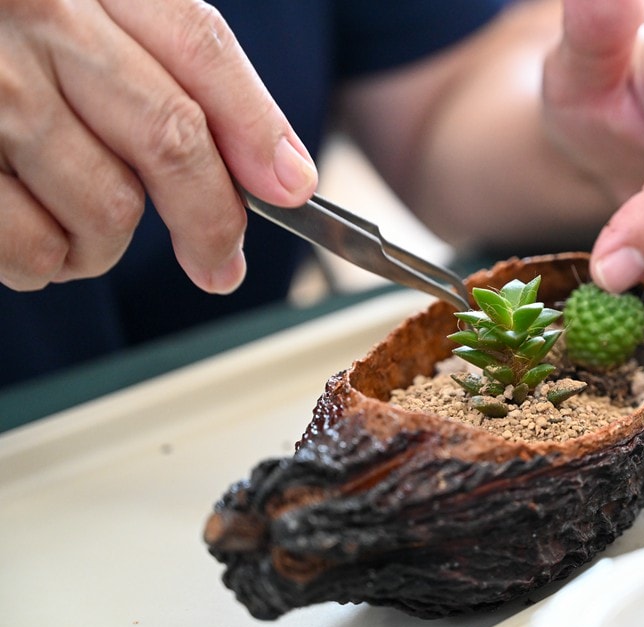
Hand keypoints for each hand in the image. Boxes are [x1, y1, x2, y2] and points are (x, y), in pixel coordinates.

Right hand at [0, 0, 317, 293]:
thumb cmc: (4, 29)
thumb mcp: (83, 10)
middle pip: (171, 137)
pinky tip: (39, 241)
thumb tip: (279, 170)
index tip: (293, 190)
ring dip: (112, 244)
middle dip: (212, 220)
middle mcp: (32, 16)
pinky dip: (48, 264)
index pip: (200, 47)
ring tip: (89, 230)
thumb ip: (169, 65)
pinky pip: (30, 247)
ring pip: (108, 206)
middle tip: (219, 262)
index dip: (260, 129)